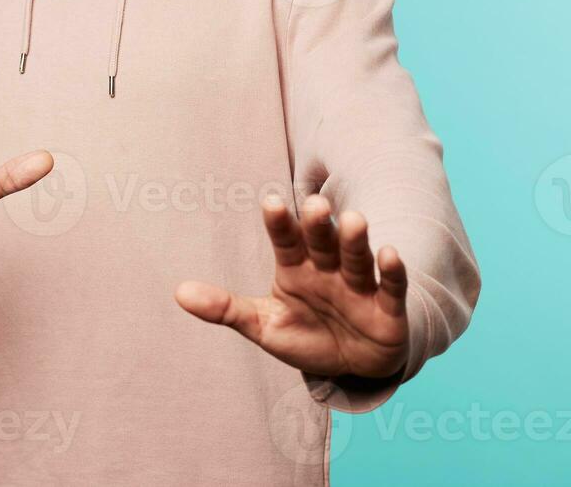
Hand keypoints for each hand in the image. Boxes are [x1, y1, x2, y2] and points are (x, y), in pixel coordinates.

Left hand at [174, 192, 409, 382]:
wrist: (352, 367)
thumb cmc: (307, 336)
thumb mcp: (264, 325)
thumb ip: (225, 309)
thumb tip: (177, 293)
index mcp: (296, 268)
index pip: (285, 241)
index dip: (279, 224)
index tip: (270, 203)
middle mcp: (328, 269)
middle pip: (322, 242)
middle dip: (319, 225)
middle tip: (316, 205)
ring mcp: (359, 286)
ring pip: (356, 257)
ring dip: (355, 240)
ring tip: (354, 219)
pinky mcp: (387, 309)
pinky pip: (390, 286)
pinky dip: (392, 271)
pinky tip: (390, 252)